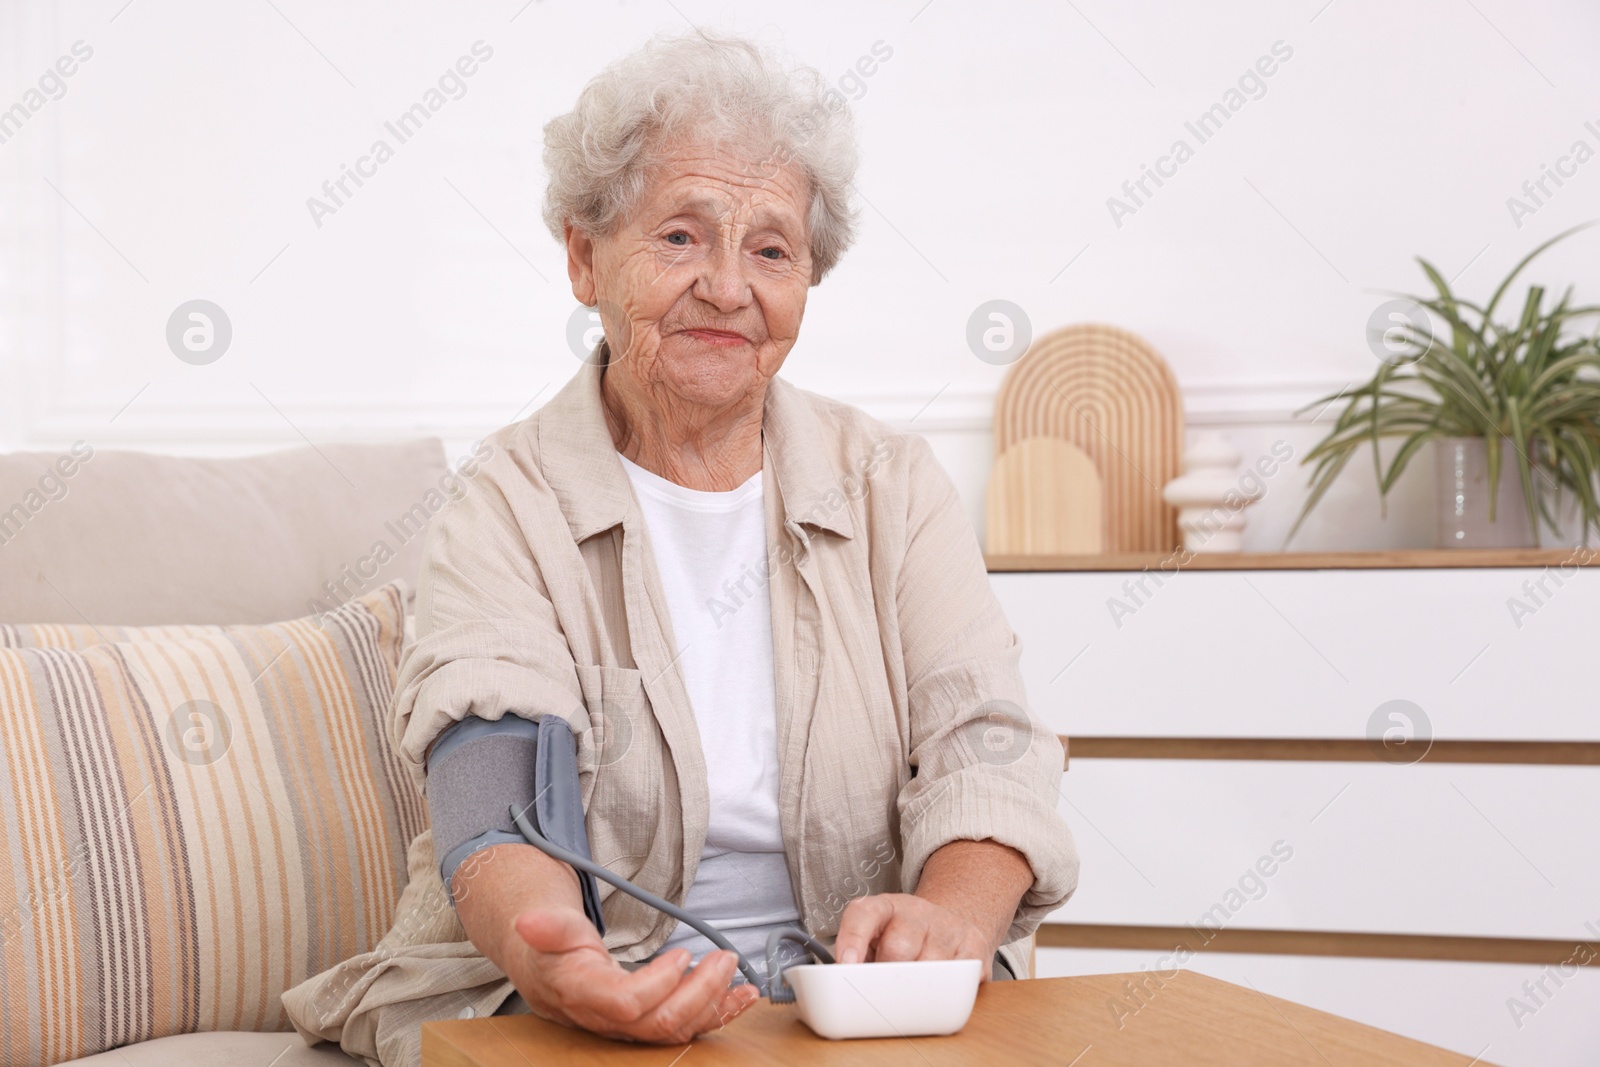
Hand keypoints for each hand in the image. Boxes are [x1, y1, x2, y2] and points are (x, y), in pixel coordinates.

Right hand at [505, 907, 758, 1042]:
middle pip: (660, 1023)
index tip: (681, 955)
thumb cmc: (551, 947)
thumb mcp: (547, 928)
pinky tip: (742, 996)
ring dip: (715, 1005)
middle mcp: (608, 1019)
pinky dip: (718, 1013)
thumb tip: (527, 922)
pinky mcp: (649, 1020)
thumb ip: (546, 927)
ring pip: (676, 1030)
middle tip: (724, 958)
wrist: (547, 970)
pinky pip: (685, 1026)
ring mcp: (630, 1026)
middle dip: (700, 993)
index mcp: (584, 994)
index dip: (658, 984)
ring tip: (742, 978)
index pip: (627, 1003)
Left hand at [832, 893, 993, 975]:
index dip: (852, 939)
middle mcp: (916, 911)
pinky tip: (942, 984)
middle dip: (889, 977)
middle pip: (898, 949)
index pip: (863, 914)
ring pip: (930, 968)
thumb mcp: (876, 938)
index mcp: (885, 907)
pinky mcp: (974, 945)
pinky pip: (959, 977)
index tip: (845, 964)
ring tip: (915, 986)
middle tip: (886, 987)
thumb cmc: (905, 938)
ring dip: (920, 987)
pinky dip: (948, 990)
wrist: (950, 922)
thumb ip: (858, 957)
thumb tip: (839, 987)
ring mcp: (947, 926)